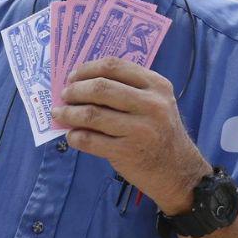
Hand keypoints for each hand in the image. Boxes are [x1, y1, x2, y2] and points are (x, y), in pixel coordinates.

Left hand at [53, 57, 210, 214]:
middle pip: (100, 88)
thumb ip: (129, 89)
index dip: (87, 69)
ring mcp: (140, 129)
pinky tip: (72, 135)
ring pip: (91, 114)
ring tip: (60, 114)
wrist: (177, 170)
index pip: (114, 66)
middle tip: (65, 95)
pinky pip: (90, 140)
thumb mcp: (156, 103)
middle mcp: (151, 104)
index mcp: (157, 85)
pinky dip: (75, 136)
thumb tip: (82, 82)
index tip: (73, 76)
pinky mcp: (127, 152)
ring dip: (69, 113)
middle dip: (75, 90)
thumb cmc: (160, 132)